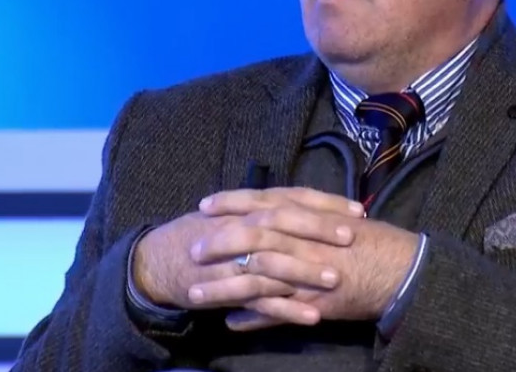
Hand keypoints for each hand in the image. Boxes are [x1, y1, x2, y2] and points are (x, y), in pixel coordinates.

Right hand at [131, 187, 363, 313]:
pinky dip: (286, 309)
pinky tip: (312, 317)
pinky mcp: (226, 289)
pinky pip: (260, 300)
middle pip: (283, 223)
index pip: (292, 198)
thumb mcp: (235, 214)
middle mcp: (242, 227)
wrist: (158, 260)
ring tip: (336, 280)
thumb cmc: (202, 234)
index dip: (324, 203)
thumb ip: (267, 210)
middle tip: (351, 236)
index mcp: (249, 207)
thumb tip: (307, 206)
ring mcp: (233, 259)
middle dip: (318, 229)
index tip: (356, 210)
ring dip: (305, 271)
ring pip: (273, 263)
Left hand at [191, 188, 419, 329]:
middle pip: (251, 237)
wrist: (401, 269)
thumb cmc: (373, 241)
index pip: (262, 202)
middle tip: (192, 249)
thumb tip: (281, 207)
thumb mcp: (338, 217)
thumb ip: (308, 213)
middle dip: (218, 243)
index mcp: (308, 214)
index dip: (231, 202)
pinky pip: (275, 312)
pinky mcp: (312, 300)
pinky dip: (252, 318)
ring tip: (194, 294)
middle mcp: (302, 239)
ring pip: (254, 277)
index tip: (205, 204)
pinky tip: (230, 323)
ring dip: (222, 287)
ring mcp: (305, 271)